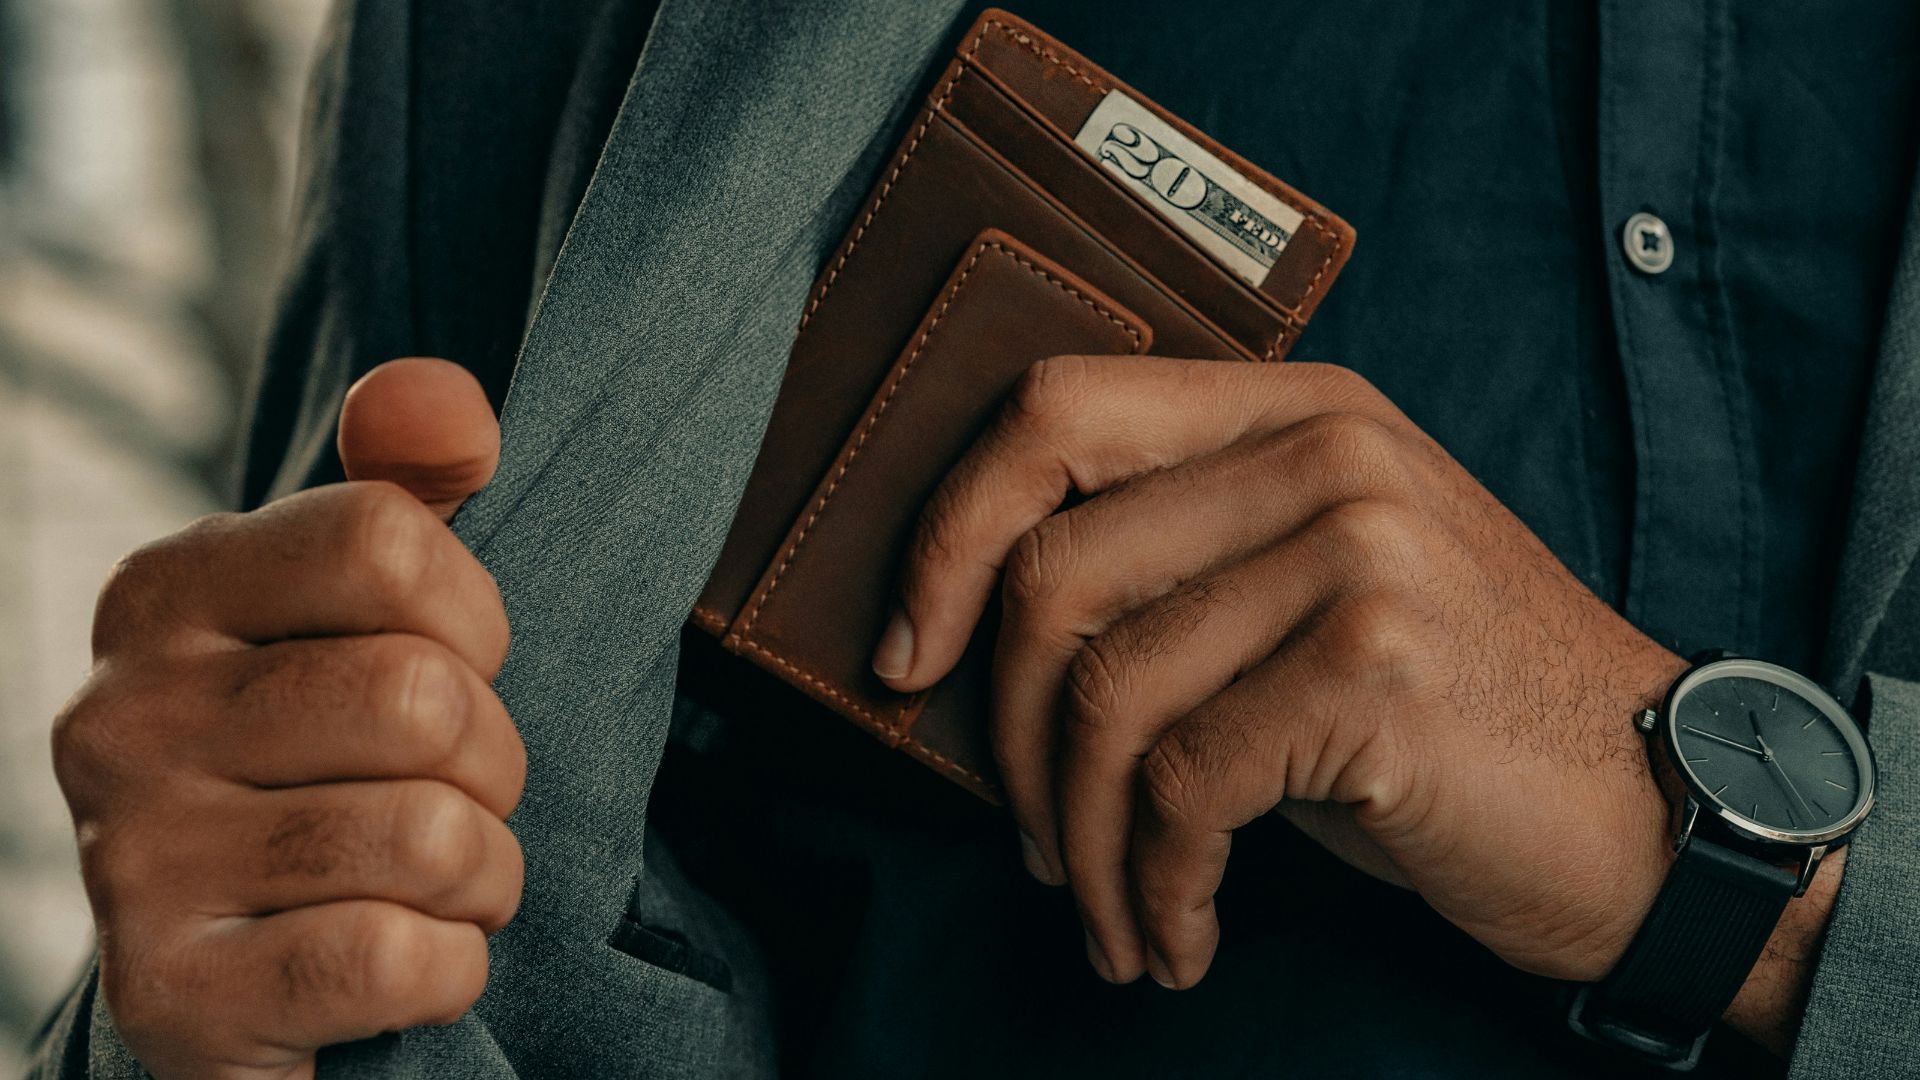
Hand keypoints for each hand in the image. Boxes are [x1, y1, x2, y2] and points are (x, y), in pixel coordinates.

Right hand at [52, 359, 522, 1079]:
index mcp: (165, 592)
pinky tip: (401, 959)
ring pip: (430, 835)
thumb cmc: (325, 756)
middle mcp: (119, 716)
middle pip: (424, 698)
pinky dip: (447, 966)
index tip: (455, 665)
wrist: (240, 961)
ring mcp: (131, 861)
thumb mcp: (355, 607)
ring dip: (481, 870)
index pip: (388, 543)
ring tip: (427, 877)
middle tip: (449, 791)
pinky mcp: (170, 995)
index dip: (475, 620)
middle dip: (490, 761)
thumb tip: (447, 407)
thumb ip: (403, 486)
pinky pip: (398, 961)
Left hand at [875, 356, 1687, 988]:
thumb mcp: (1314, 597)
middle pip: (1053, 573)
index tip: (908, 655)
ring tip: (1112, 917)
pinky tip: (1180, 939)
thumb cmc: (1454, 719)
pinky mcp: (1374, 667)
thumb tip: (972, 640)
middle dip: (1010, 741)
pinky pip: (1181, 787)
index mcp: (1291, 412)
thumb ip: (1175, 568)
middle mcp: (1322, 455)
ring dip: (1081, 844)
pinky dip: (1154, 888)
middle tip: (1036, 843)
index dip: (947, 531)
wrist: (1657, 811)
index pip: (1052, 412)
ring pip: (1104, 697)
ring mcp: (1354, 551)